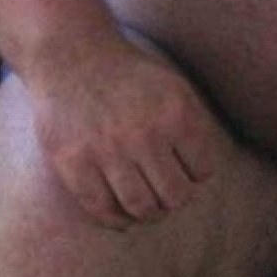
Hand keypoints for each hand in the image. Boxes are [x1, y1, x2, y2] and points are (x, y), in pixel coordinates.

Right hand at [28, 38, 220, 228]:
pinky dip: (117, 220)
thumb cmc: (128, 76)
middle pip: (175, 196)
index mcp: (175, 113)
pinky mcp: (73, 163)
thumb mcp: (173, 87)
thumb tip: (203, 175)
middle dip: (175, 200)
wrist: (73, 56)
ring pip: (142, 208)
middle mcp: (143, 134)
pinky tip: (122, 215)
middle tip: (168, 196)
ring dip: (150, 214)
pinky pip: (102, 209)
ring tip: (149, 208)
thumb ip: (193, 125)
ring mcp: (106, 150)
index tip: (186, 173)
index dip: (196, 176)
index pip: (202, 171)